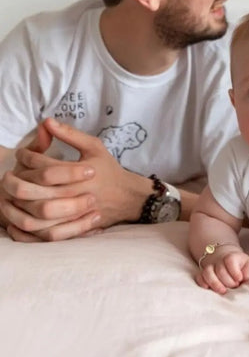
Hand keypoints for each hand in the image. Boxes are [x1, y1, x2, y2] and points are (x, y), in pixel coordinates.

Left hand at [1, 118, 143, 240]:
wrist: (127, 197)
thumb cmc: (108, 170)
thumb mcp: (94, 147)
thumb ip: (70, 134)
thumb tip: (46, 121)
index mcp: (80, 173)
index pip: (44, 166)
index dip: (27, 157)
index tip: (21, 153)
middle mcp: (75, 195)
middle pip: (34, 192)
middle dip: (15, 182)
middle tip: (7, 175)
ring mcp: (74, 215)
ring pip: (35, 216)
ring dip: (17, 206)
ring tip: (9, 195)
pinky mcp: (73, 229)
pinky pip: (44, 235)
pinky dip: (27, 229)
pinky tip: (18, 217)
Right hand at [195, 248, 248, 294]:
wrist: (227, 259)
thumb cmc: (240, 266)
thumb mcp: (248, 267)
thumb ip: (248, 273)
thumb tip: (243, 279)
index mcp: (231, 257)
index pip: (230, 260)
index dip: (234, 271)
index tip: (239, 279)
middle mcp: (219, 260)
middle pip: (220, 270)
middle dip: (228, 281)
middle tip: (234, 286)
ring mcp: (210, 266)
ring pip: (208, 272)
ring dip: (215, 283)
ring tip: (223, 291)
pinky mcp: (203, 274)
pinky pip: (199, 277)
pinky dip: (202, 283)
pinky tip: (208, 288)